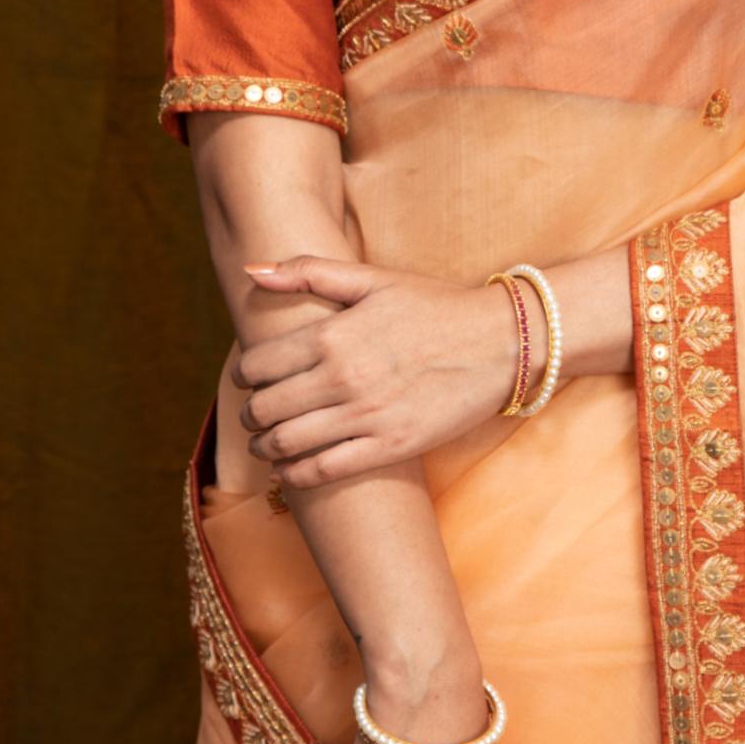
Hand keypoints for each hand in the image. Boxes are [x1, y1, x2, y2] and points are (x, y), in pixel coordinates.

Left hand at [230, 257, 520, 486]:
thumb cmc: (435, 307)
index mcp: (334, 335)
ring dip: (265, 446)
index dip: (243, 374)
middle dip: (250, 413)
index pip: (257, 365)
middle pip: (265, 408)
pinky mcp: (389, 447)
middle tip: (255, 412)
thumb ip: (309, 271)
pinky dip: (295, 474)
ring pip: (286, 444)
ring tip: (267, 441)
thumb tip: (252, 269)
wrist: (501, 342)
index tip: (249, 378)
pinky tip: (292, 467)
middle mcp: (343, 378)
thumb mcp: (374, 279)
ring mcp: (365, 416)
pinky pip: (322, 471)